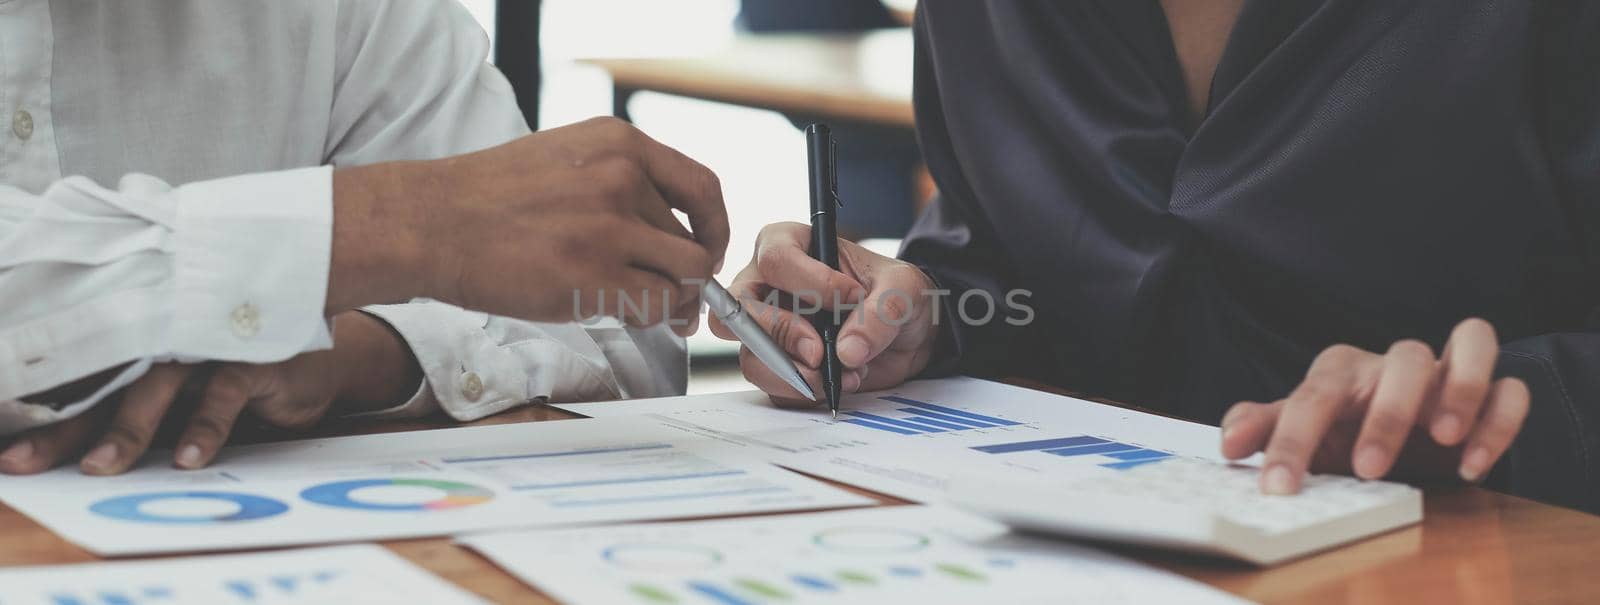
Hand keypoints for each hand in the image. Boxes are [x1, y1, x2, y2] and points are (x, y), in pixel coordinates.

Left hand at [0, 313, 419, 474]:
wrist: (326, 360)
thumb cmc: (246, 377)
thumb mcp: (193, 396)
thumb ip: (148, 412)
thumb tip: (87, 452)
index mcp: (149, 355)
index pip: (88, 387)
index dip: (47, 420)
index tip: (13, 456)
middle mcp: (171, 345)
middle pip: (107, 387)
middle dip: (65, 428)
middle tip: (27, 461)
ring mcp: (211, 348)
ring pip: (159, 387)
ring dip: (128, 429)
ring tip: (101, 468)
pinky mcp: (255, 359)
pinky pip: (225, 393)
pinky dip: (205, 425)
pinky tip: (188, 458)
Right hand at [328, 117, 727, 335]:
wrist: (430, 222)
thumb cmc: (489, 199)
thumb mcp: (568, 160)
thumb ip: (623, 185)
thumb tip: (676, 236)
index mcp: (620, 144)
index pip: (703, 187)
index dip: (715, 227)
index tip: (707, 249)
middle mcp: (623, 178)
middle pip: (694, 241)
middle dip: (687, 277)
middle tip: (671, 298)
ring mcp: (611, 228)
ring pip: (685, 277)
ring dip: (672, 300)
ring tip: (645, 308)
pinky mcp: (595, 276)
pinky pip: (656, 305)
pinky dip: (650, 317)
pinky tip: (621, 314)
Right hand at [709, 222, 937, 405]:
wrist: (906, 337)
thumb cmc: (895, 295)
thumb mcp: (905, 288)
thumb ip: (883, 311)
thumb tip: (847, 350)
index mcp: (791, 246)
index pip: (776, 259)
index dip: (810, 283)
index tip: (851, 299)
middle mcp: (767, 286)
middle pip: (742, 308)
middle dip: (782, 334)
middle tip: (820, 353)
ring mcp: (767, 330)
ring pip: (750, 355)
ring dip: (794, 373)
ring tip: (843, 374)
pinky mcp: (776, 367)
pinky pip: (772, 386)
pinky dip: (807, 392)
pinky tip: (841, 382)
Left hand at [1220, 318, 1529, 493]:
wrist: (1398, 432)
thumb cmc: (1345, 427)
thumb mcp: (1304, 432)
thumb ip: (1266, 429)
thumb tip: (1229, 440)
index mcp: (1342, 372)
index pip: (1314, 394)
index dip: (1292, 440)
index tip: (1280, 485)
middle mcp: (1396, 364)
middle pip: (1403, 358)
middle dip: (1388, 414)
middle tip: (1368, 468)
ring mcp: (1447, 374)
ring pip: (1471, 344)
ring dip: (1461, 389)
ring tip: (1444, 440)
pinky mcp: (1490, 393)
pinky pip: (1510, 388)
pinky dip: (1499, 421)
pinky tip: (1473, 465)